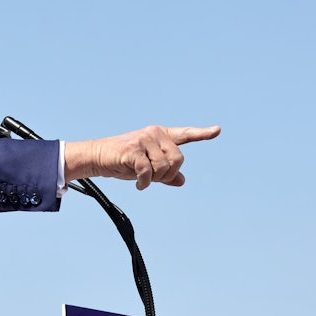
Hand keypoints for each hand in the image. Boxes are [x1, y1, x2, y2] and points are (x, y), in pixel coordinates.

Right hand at [64, 125, 220, 188]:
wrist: (98, 158)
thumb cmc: (122, 162)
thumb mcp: (147, 168)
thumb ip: (165, 173)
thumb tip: (182, 180)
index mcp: (160, 135)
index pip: (185, 134)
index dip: (202, 134)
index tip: (217, 130)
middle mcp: (155, 134)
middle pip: (178, 159)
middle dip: (168, 175)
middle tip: (154, 179)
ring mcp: (144, 139)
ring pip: (164, 167)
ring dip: (155, 180)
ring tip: (143, 180)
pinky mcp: (134, 149)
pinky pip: (148, 171)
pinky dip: (144, 182)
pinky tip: (139, 185)